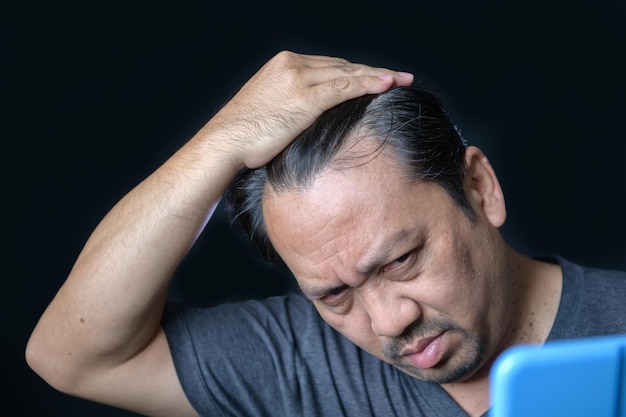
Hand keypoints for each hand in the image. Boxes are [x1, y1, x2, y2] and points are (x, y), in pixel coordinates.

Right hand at [204, 50, 413, 168]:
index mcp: (284, 65)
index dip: (356, 71)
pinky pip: (343, 88)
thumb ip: (293, 103)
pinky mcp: (304, 99)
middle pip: (343, 65)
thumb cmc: (244, 134)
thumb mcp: (270, 109)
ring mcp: (299, 80)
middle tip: (399, 76)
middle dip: (373, 71)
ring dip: (378, 76)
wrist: (224, 142)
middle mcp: (292, 65)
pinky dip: (367, 85)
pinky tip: (386, 85)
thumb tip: (311, 116)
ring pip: (347, 73)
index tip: (375, 77)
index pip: (330, 65)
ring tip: (402, 79)